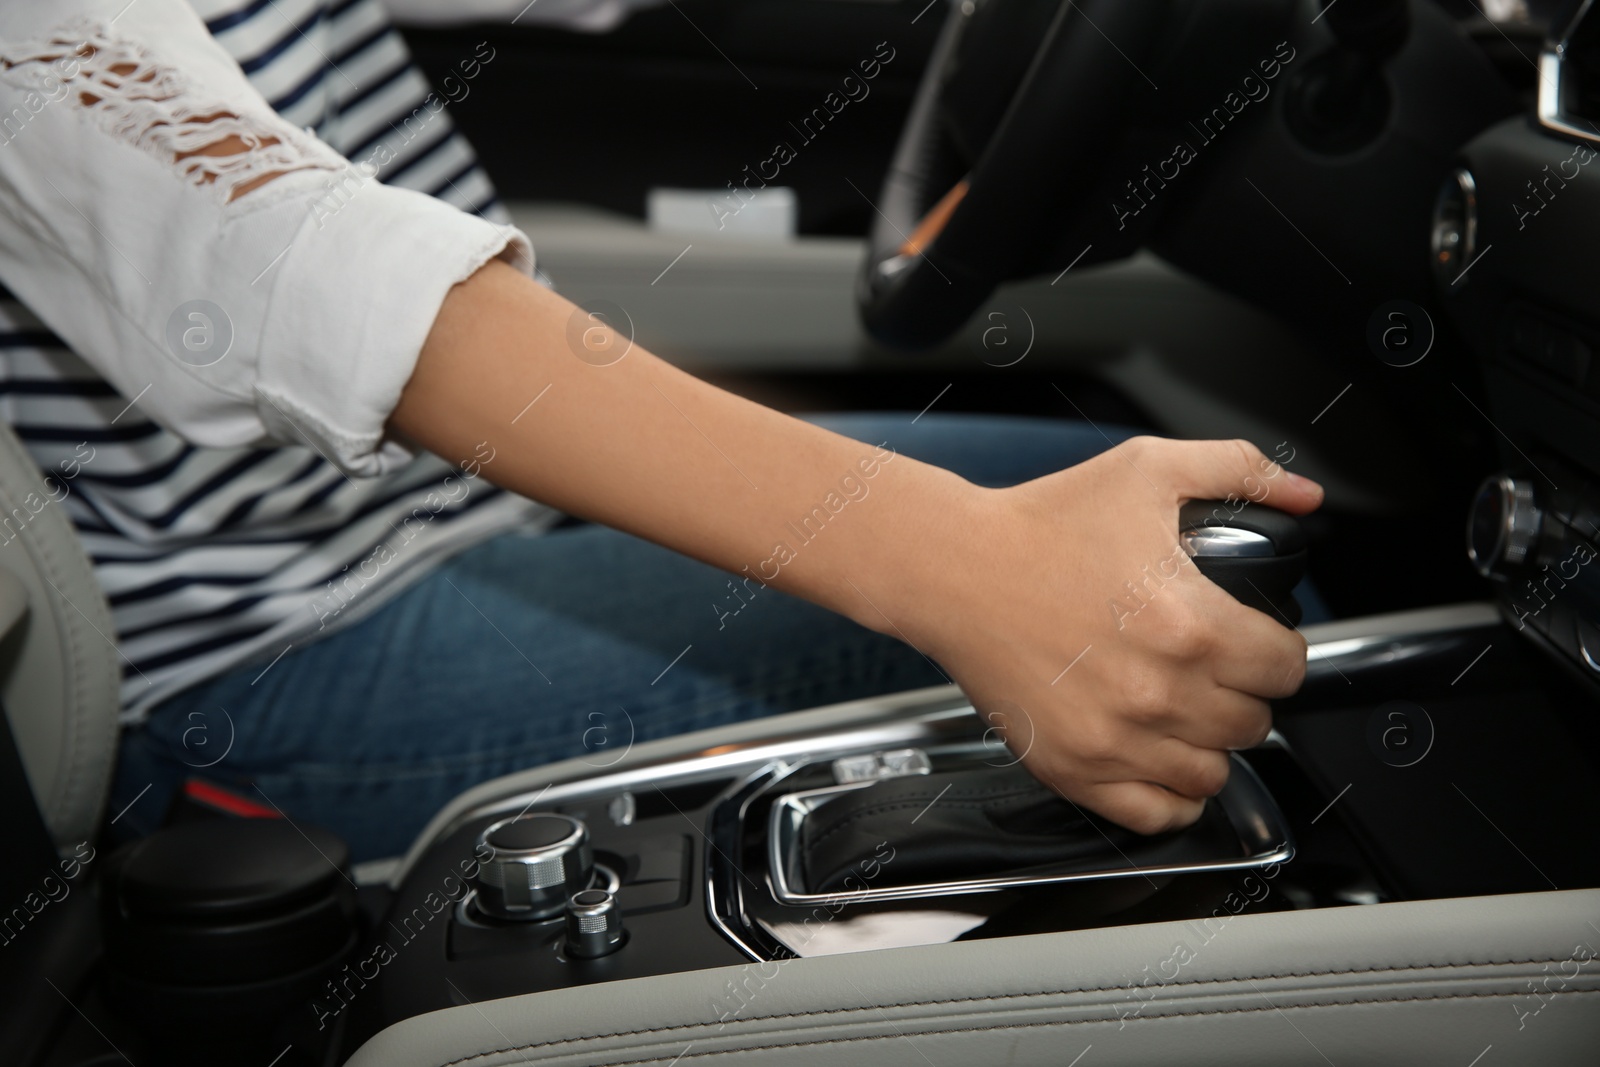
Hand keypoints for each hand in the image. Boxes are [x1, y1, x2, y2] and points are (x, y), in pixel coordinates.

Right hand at [909, 437, 1322, 834]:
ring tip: (1183, 708)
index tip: (1254, 641)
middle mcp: (1160, 692)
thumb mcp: (1147, 470)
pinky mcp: (1074, 768)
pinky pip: (1156, 814)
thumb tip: (1305, 496)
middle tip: (1211, 667)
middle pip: (1254, 723)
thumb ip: (1238, 469)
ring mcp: (1116, 740)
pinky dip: (1170, 795)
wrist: (953, 569)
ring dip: (1208, 742)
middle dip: (1242, 693)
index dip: (1277, 649)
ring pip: (1212, 773)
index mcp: (1192, 625)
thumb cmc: (1041, 524)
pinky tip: (1159, 757)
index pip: (1287, 669)